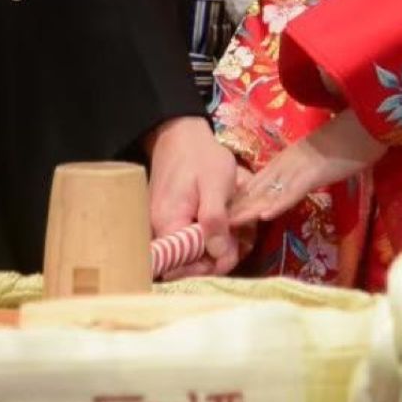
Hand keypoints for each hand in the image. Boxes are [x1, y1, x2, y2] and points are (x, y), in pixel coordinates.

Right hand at [145, 116, 239, 274]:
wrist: (180, 134)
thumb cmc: (200, 156)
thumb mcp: (216, 183)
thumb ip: (215, 220)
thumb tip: (218, 255)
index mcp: (168, 223)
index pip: (182, 266)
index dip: (209, 266)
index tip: (231, 252)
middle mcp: (159, 230)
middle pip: (189, 261)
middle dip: (219, 254)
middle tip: (242, 237)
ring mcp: (163, 226)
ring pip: (193, 250)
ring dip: (218, 243)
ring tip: (240, 227)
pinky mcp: (171, 220)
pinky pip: (191, 236)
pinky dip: (211, 233)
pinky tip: (227, 220)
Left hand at [229, 110, 386, 227]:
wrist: (363, 124)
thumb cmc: (346, 141)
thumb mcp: (316, 159)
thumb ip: (301, 171)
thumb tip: (288, 186)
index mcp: (286, 161)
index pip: (257, 183)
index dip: (241, 199)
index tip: (223, 215)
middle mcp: (286, 164)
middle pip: (257, 189)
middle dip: (238, 207)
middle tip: (217, 224)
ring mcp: (299, 168)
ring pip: (270, 192)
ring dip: (250, 210)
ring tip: (231, 224)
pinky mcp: (314, 173)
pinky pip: (293, 191)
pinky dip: (279, 204)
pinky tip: (265, 216)